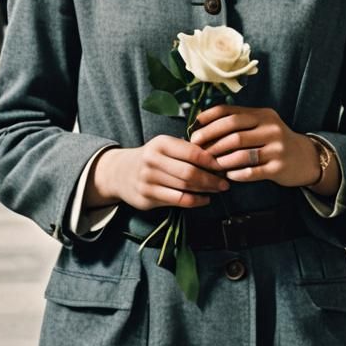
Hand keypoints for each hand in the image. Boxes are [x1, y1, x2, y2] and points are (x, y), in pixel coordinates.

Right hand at [85, 136, 228, 211]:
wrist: (120, 172)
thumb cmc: (151, 158)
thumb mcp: (164, 146)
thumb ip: (186, 149)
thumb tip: (218, 155)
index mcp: (160, 144)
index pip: (191, 152)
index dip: (211, 160)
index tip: (224, 165)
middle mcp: (152, 160)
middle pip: (189, 172)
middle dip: (211, 179)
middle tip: (225, 182)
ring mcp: (148, 180)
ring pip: (184, 188)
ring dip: (206, 190)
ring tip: (218, 189)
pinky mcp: (147, 196)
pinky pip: (178, 201)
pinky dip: (195, 201)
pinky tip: (205, 199)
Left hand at [189, 105, 321, 187]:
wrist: (305, 158)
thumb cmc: (274, 141)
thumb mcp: (261, 125)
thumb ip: (238, 122)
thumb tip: (203, 126)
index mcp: (262, 114)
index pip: (231, 112)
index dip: (209, 119)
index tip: (194, 128)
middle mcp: (270, 128)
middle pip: (234, 131)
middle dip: (211, 140)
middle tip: (197, 149)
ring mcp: (276, 147)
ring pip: (241, 152)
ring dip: (222, 159)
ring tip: (211, 164)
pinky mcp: (279, 167)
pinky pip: (252, 171)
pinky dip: (237, 173)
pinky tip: (228, 176)